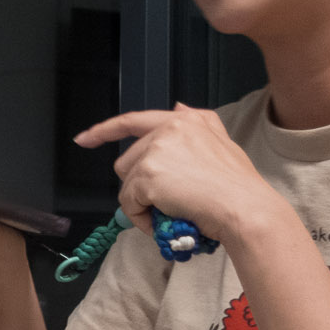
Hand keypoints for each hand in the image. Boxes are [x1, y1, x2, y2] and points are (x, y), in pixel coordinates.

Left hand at [74, 104, 279, 245]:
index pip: (134, 120)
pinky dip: (141, 219)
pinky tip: (163, 221)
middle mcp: (168, 128)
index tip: (84, 138)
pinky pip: (129, 204)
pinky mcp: (147, 175)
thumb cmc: (238, 186)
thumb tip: (178, 108)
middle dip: (138, 185)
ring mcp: (155, 151)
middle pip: (127, 162)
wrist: (245, 208)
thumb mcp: (222, 143)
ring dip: (141, 203)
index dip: (105, 130)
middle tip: (164, 203)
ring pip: (127, 185)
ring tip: (169, 213)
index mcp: (185, 120)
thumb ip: (197, 124)